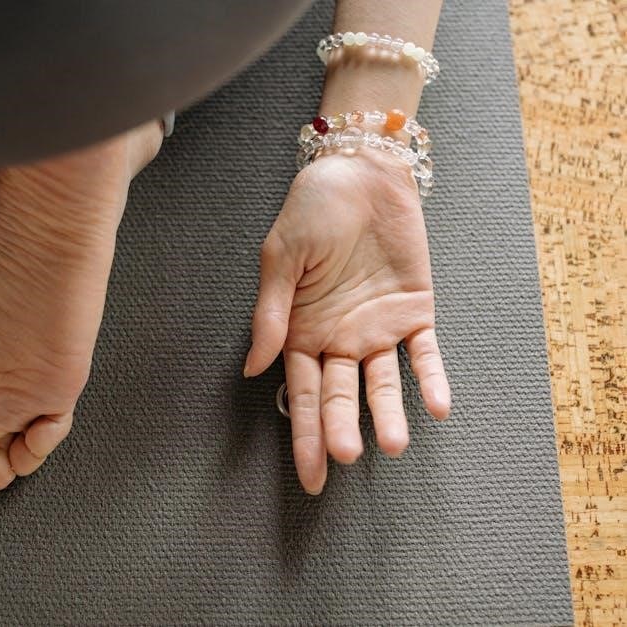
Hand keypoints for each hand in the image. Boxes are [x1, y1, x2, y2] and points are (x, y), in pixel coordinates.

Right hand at [243, 148, 450, 494]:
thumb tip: (254, 367)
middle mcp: (338, 340)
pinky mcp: (415, 311)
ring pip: (382, 384)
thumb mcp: (280, 258)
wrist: (361, 173)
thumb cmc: (311, 210)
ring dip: (388, 413)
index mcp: (300, 332)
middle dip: (340, 430)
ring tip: (391, 444)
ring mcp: (377, 329)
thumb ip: (271, 314)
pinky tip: (436, 406)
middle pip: (338, 396)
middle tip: (344, 459)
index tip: (310, 474)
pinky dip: (430, 378)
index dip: (304, 434)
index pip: (300, 394)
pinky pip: (424, 353)